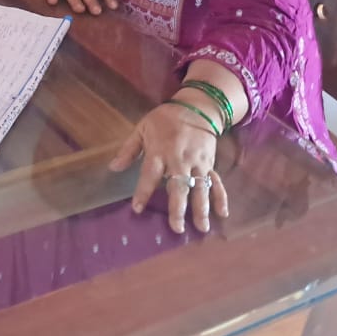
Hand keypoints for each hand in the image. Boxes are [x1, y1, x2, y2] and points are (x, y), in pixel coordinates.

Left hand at [108, 103, 228, 232]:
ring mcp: (197, 163)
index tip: (137, 209)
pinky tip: (223, 213)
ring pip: (200, 188)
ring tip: (202, 228)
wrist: (196, 107)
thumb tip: (113, 168)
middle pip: (179, 187)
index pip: (150, 175)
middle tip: (177, 228)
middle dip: (178, 208)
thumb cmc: (164, 120)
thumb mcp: (142, 128)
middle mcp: (179, 160)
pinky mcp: (210, 163)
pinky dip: (221, 197)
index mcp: (159, 151)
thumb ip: (128, 150)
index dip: (143, 192)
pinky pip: (216, 182)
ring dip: (201, 208)